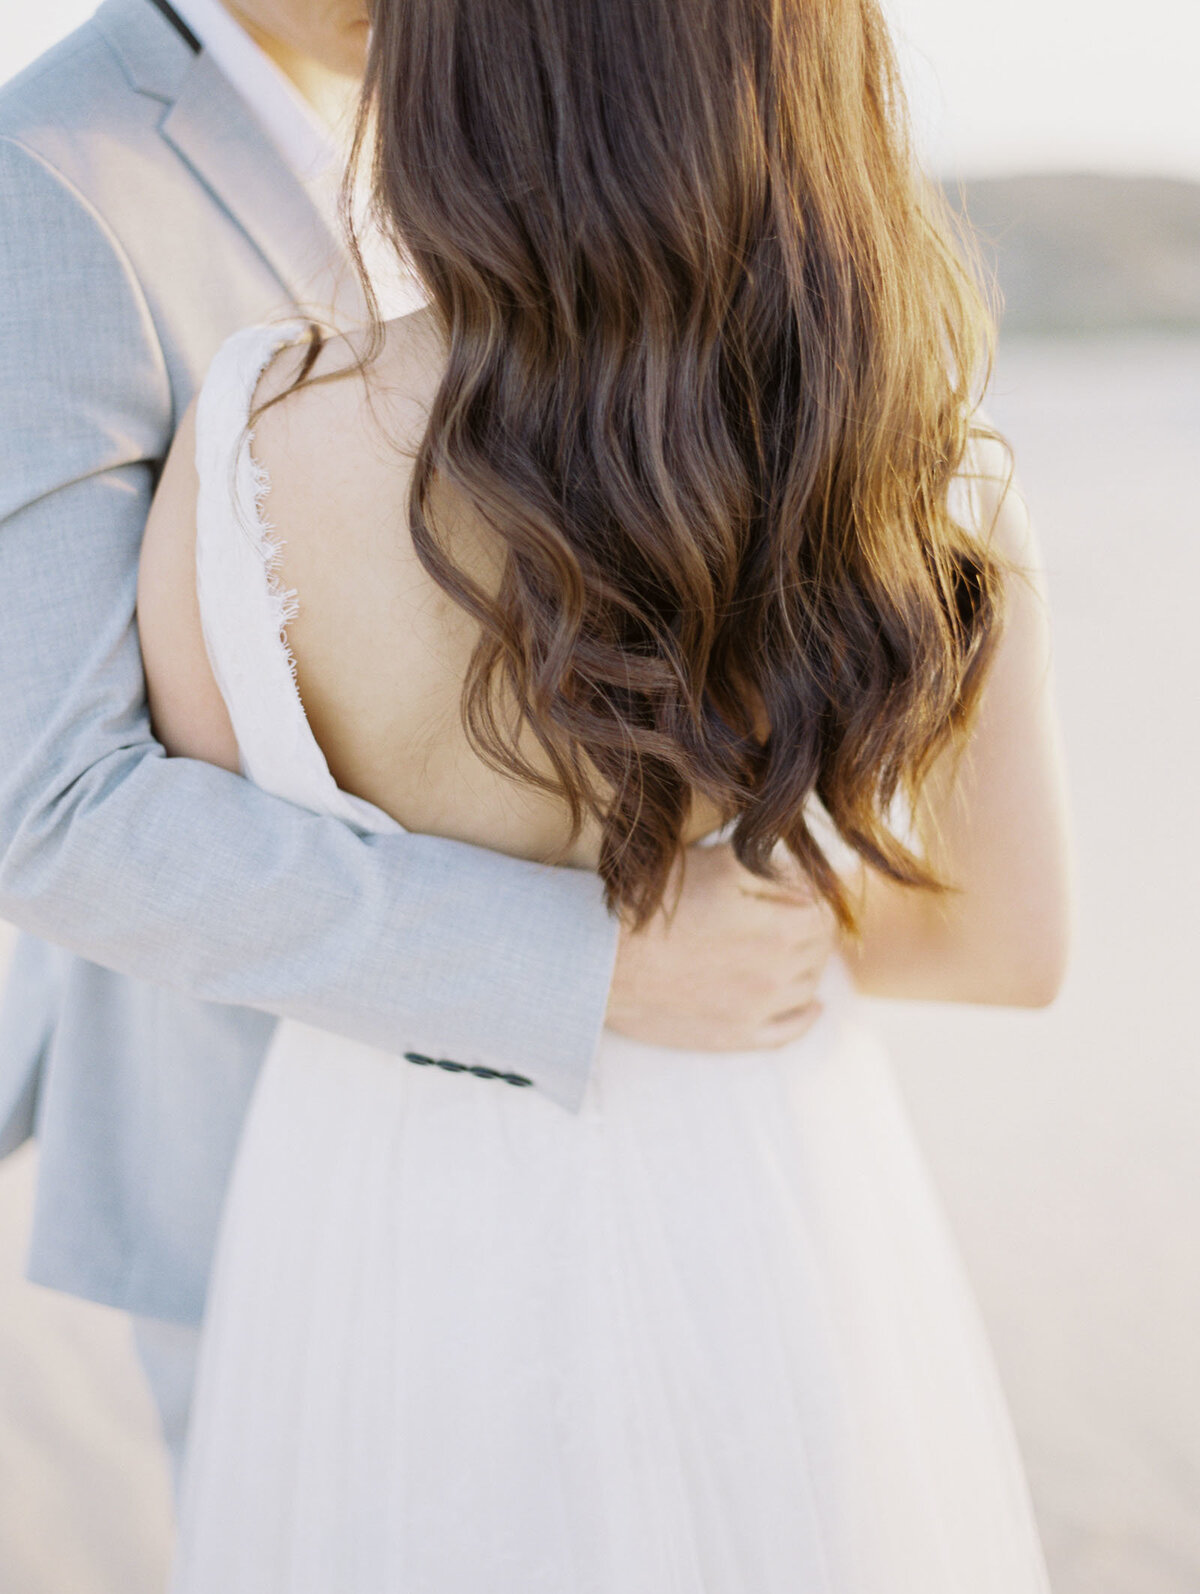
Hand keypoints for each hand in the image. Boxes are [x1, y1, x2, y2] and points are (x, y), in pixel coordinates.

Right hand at [605, 841, 837, 1049]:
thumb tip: (807, 882)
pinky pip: (790, 1031)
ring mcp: (757, 1010)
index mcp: (779, 929)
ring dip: (806, 965)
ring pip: (809, 987)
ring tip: (788, 949)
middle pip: (819, 950)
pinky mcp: (735, 1036)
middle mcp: (777, 974)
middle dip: (810, 929)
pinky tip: (810, 1004)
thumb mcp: (716, 864)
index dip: (815, 898)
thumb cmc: (652, 906)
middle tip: (789, 913)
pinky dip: (806, 1016)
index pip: (824, 914)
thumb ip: (771, 869)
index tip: (799, 891)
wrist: (599, 961)